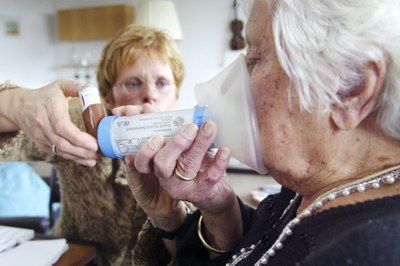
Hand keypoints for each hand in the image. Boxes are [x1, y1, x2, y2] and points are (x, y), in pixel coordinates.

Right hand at [6, 79, 98, 165]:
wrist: (20, 107)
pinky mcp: (41, 144)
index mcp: (49, 108)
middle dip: (82, 151)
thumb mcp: (61, 85)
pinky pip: (58, 153)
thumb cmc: (45, 96)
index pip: (62, 127)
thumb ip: (77, 87)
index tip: (94, 144)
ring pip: (60, 151)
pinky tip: (86, 160)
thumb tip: (93, 91)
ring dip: (79, 156)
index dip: (79, 138)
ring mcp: (41, 136)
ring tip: (95, 157)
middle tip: (99, 152)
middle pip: (63, 143)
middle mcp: (43, 124)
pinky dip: (72, 158)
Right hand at [121, 104, 241, 251]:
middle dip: (176, 143)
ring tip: (210, 127)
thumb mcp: (183, 149)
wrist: (214, 193)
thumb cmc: (195, 165)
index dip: (146, 148)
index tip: (157, 134)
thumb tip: (178, 106)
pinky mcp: (203, 191)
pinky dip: (218, 162)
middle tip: (190, 127)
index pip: (142, 160)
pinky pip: (210, 177)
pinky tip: (224, 149)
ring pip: (187, 166)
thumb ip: (174, 127)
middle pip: (162, 162)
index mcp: (156, 165)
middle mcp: (166, 178)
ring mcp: (184, 186)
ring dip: (200, 144)